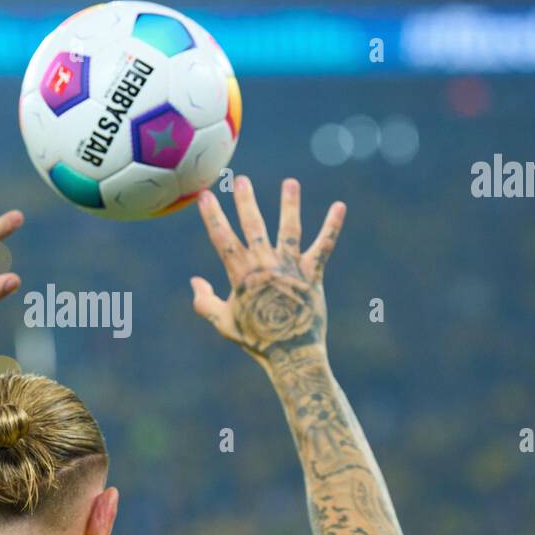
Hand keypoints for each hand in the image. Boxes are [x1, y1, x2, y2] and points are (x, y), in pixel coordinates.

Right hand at [190, 176, 344, 363]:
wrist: (291, 354)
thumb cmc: (255, 340)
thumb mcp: (223, 323)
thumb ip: (204, 302)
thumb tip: (195, 282)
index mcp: (241, 275)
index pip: (223, 239)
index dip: (212, 216)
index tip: (205, 196)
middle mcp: (265, 266)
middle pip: (254, 227)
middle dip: (246, 202)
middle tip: (242, 180)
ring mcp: (290, 268)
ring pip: (289, 229)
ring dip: (290, 204)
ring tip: (291, 183)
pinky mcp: (313, 275)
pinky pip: (323, 247)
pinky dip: (332, 227)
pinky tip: (340, 207)